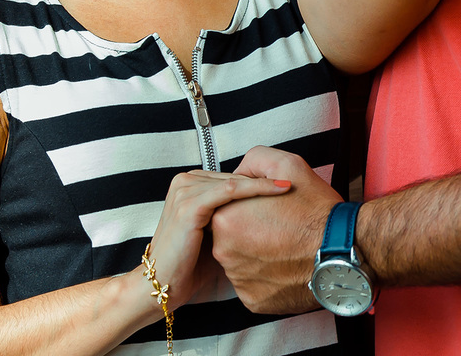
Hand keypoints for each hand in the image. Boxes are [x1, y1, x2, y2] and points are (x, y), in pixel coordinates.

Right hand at [147, 171, 291, 309]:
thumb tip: (269, 206)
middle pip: (237, 176)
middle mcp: (185, 182)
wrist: (162, 284)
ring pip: (236, 181)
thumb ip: (233, 213)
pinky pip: (230, 191)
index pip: (234, 176)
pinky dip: (256, 189)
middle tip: (298, 182)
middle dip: (267, 179)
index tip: (293, 184)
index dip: (263, 180)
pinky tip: (279, 191)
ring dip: (266, 183)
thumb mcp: (217, 230)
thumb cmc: (191, 262)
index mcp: (191, 184)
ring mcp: (185, 191)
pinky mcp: (189, 205)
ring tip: (293, 186)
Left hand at [210, 146, 342, 313]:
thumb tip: (241, 172)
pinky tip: (287, 263)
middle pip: (230, 236)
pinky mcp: (252, 299)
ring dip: (259, 253)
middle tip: (281, 225)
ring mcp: (238, 278)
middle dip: (251, 230)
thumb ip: (256, 160)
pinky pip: (253, 284)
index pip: (224, 207)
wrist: (342, 250)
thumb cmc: (317, 212)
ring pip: (242, 261)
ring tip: (287, 244)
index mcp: (227, 218)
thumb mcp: (289, 165)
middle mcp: (225, 251)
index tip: (267, 207)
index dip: (248, 205)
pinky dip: (267, 275)